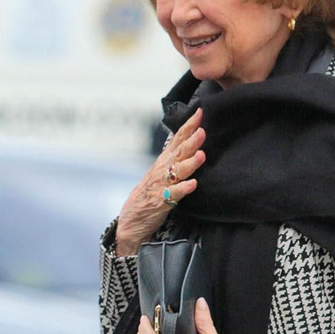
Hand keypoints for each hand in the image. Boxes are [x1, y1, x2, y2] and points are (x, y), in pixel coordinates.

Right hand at [112, 109, 205, 255]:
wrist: (131, 222)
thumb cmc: (149, 195)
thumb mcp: (161, 173)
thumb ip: (175, 158)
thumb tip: (189, 141)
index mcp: (163, 162)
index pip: (178, 139)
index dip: (189, 126)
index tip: (200, 111)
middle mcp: (162, 171)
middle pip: (178, 152)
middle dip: (191, 140)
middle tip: (203, 130)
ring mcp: (160, 186)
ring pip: (177, 172)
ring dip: (190, 163)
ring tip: (202, 155)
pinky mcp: (160, 203)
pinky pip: (173, 195)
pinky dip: (183, 189)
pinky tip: (193, 184)